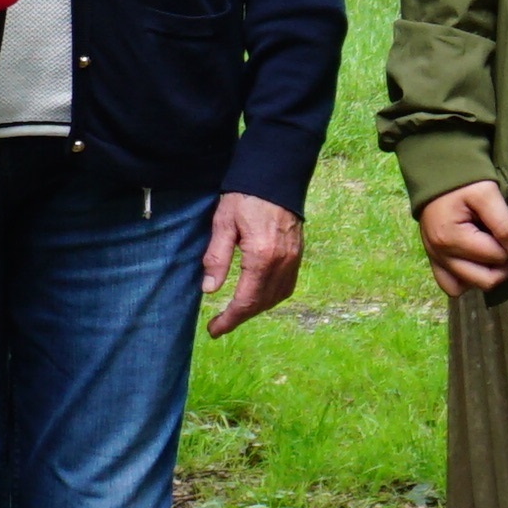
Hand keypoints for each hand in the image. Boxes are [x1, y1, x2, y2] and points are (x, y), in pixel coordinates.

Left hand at [201, 194, 305, 335]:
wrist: (275, 176)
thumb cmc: (245, 197)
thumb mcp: (223, 223)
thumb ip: (217, 258)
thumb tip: (209, 290)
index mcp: (262, 257)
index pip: (246, 301)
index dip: (229, 320)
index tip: (214, 330)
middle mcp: (282, 263)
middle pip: (261, 303)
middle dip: (240, 317)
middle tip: (219, 325)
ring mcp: (293, 260)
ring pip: (276, 298)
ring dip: (256, 309)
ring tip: (235, 312)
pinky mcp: (298, 254)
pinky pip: (286, 286)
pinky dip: (271, 297)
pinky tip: (257, 297)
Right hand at [415, 182, 507, 296]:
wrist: (435, 169)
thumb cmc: (462, 180)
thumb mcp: (487, 194)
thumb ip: (504, 224)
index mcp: (451, 239)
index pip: (497, 256)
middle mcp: (440, 254)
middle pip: (486, 279)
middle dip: (507, 263)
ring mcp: (435, 259)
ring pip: (469, 286)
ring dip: (488, 274)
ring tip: (496, 252)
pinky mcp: (434, 259)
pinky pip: (451, 285)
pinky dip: (467, 279)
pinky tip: (478, 262)